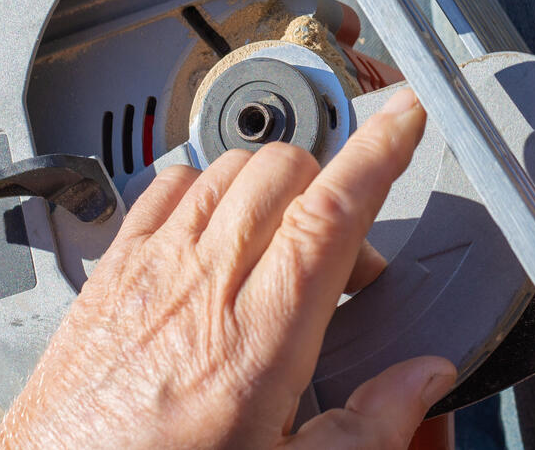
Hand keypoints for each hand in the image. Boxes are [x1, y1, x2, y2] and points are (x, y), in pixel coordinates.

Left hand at [0, 88, 454, 449]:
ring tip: (283, 243)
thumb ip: (368, 427)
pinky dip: (204, 186)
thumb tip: (424, 378)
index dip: (379, 150)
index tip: (406, 115)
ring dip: (272, 185)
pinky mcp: (110, 269)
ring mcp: (151, 268)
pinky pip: (166, 185)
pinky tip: (215, 230)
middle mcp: (203, 285)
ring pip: (229, 167)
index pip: (332, 211)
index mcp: (260, 337)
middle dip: (331, 185)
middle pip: (285, 171)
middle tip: (344, 254)